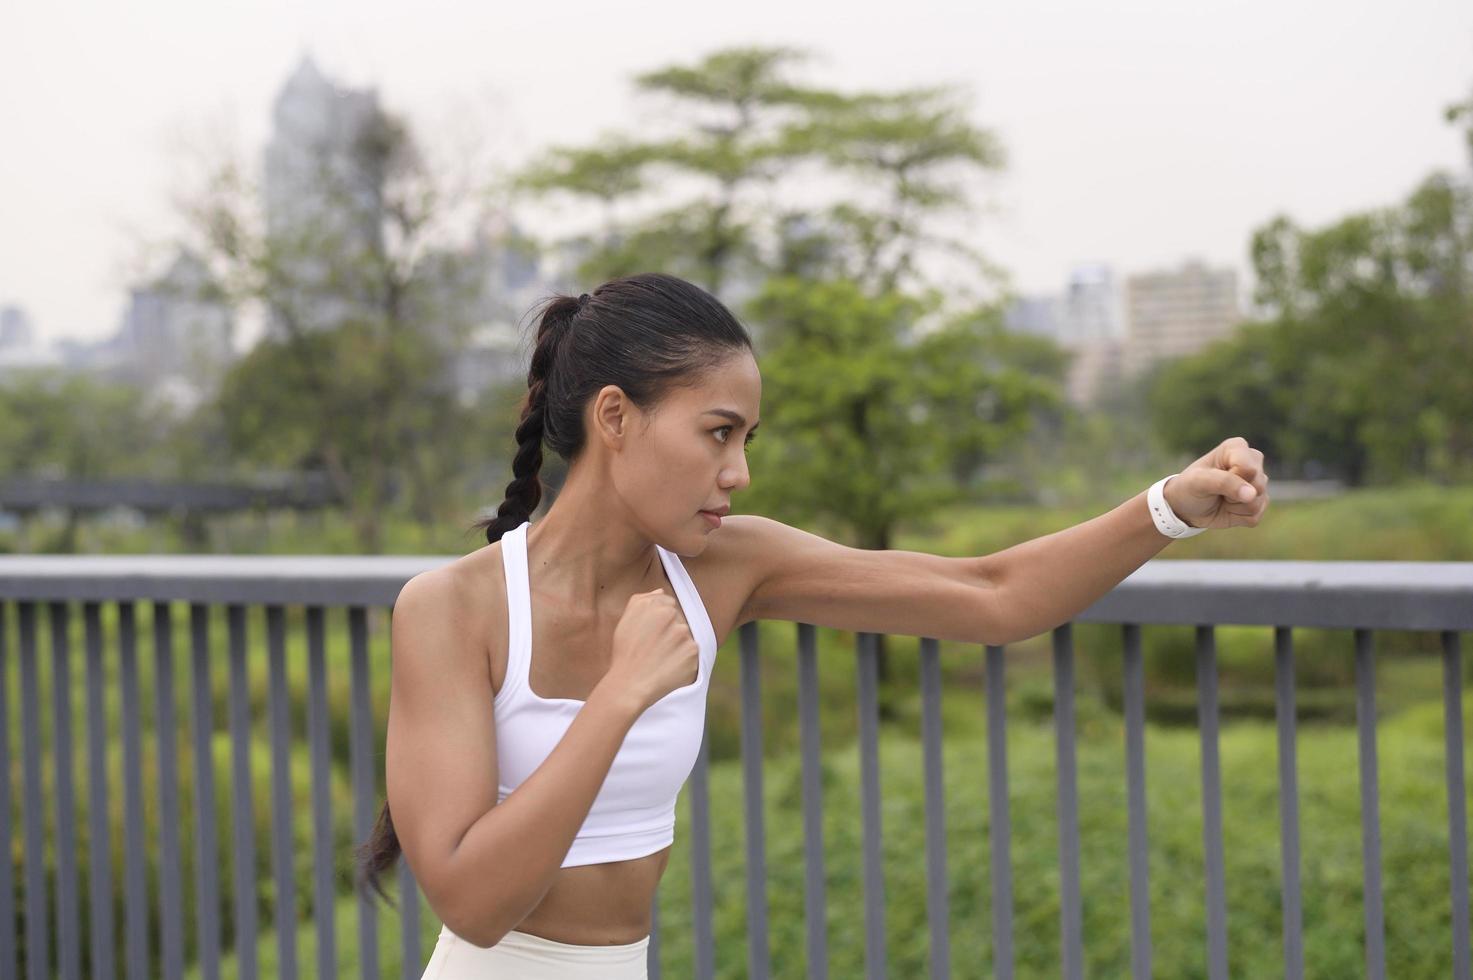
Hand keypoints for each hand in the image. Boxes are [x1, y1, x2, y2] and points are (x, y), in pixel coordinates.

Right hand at [602, 588, 699, 715]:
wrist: (630, 683)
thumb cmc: (626, 652)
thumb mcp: (626, 620)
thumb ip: (643, 600)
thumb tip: (661, 592)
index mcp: (655, 604)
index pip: (668, 604)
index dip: (660, 621)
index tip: (652, 635)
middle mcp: (671, 615)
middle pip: (678, 619)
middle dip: (670, 632)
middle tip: (655, 649)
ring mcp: (683, 634)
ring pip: (685, 636)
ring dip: (677, 646)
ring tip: (660, 659)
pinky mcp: (693, 652)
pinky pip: (692, 653)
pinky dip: (683, 661)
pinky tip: (668, 667)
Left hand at [1164, 436, 1270, 529]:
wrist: (1185, 507)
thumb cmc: (1190, 487)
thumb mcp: (1198, 481)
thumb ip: (1224, 482)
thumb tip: (1252, 494)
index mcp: (1237, 448)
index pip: (1248, 468)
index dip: (1231, 480)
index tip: (1214, 478)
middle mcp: (1252, 462)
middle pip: (1258, 486)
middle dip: (1234, 496)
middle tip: (1216, 491)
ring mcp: (1258, 482)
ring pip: (1258, 502)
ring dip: (1235, 507)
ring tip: (1221, 498)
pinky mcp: (1259, 502)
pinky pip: (1256, 516)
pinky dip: (1238, 517)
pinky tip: (1228, 508)